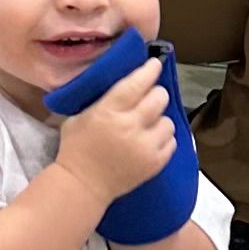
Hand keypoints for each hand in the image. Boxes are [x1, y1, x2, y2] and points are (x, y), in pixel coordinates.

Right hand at [53, 44, 176, 208]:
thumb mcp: (79, 117)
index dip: (149, 70)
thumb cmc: (76, 149)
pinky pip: (172, 142)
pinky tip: (151, 140)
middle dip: (156, 93)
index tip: (155, 64)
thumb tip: (122, 84)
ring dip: (160, 119)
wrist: (83, 186)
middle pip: (159, 98)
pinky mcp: (155, 163)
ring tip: (149, 124)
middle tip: (150, 96)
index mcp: (109, 111)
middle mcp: (130, 126)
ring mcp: (146, 146)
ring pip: (168, 120)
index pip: (137, 83)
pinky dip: (163, 138)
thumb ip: (101, 101)